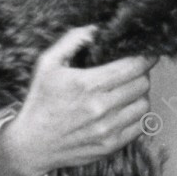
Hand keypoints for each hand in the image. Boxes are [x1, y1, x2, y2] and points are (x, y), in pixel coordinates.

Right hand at [0, 25, 154, 175]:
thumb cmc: (39, 101)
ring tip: (127, 90)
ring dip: (140, 95)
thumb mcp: (47, 63)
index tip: (146, 53)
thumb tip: (96, 29)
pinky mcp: (110, 146)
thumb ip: (72, 40)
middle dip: (141, 74)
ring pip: (144, 105)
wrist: (30, 145)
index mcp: (87, 84)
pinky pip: (139, 127)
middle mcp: (100, 108)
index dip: (145, 57)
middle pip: (142, 84)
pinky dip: (136, 116)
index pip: (134, 66)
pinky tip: (124, 110)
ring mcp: (107, 130)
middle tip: (133, 70)